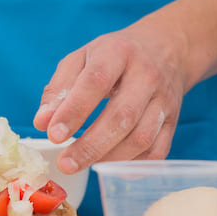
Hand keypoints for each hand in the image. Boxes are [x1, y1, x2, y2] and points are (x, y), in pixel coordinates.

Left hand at [33, 20, 188, 173]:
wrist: (167, 48)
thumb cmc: (114, 56)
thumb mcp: (81, 59)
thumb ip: (58, 90)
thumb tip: (42, 122)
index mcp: (118, 53)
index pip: (95, 82)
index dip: (74, 111)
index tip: (54, 135)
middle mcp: (146, 76)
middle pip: (121, 117)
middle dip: (90, 145)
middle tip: (65, 164)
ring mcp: (164, 100)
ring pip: (141, 138)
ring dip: (109, 158)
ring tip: (81, 165)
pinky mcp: (174, 121)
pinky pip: (157, 151)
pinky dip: (133, 165)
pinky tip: (109, 167)